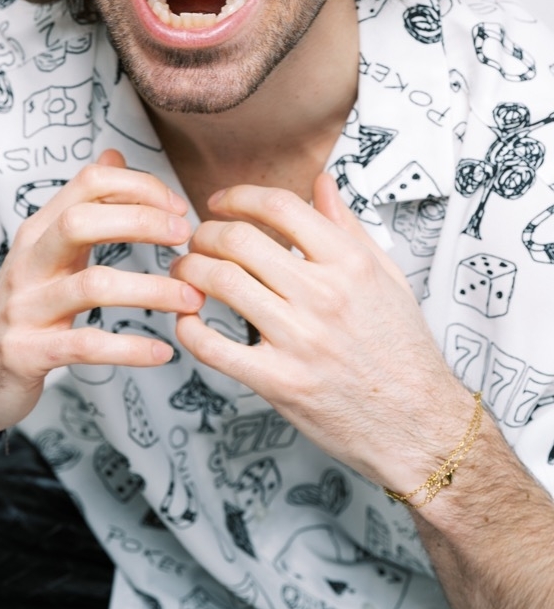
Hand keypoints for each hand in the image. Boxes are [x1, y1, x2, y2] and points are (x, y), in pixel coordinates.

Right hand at [0, 150, 200, 435]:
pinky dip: (129, 348)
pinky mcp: (27, 353)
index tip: (177, 209)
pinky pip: (85, 345)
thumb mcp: (48, 249)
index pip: (88, 183)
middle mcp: (28, 262)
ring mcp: (24, 307)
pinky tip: (163, 351)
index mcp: (39, 231)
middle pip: (81, 221)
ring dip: (150, 290)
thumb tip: (114, 154)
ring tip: (192, 299)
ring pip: (91, 286)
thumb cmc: (24, 307)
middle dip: (140, 221)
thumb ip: (85, 205)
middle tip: (185, 236)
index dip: (138, 186)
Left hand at [172, 173, 469, 490]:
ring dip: (190, 271)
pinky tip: (188, 320)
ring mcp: (299, 339)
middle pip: (239, 239)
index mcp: (349, 263)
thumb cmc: (403, 351)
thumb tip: (320, 183)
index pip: (280, 206)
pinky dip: (190, 328)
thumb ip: (347, 227)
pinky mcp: (279, 382)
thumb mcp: (387, 277)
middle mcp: (323, 295)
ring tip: (186, 273)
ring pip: (221, 283)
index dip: (239, 196)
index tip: (222, 203)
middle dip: (206, 233)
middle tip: (197, 240)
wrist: (421, 425)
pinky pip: (214, 347)